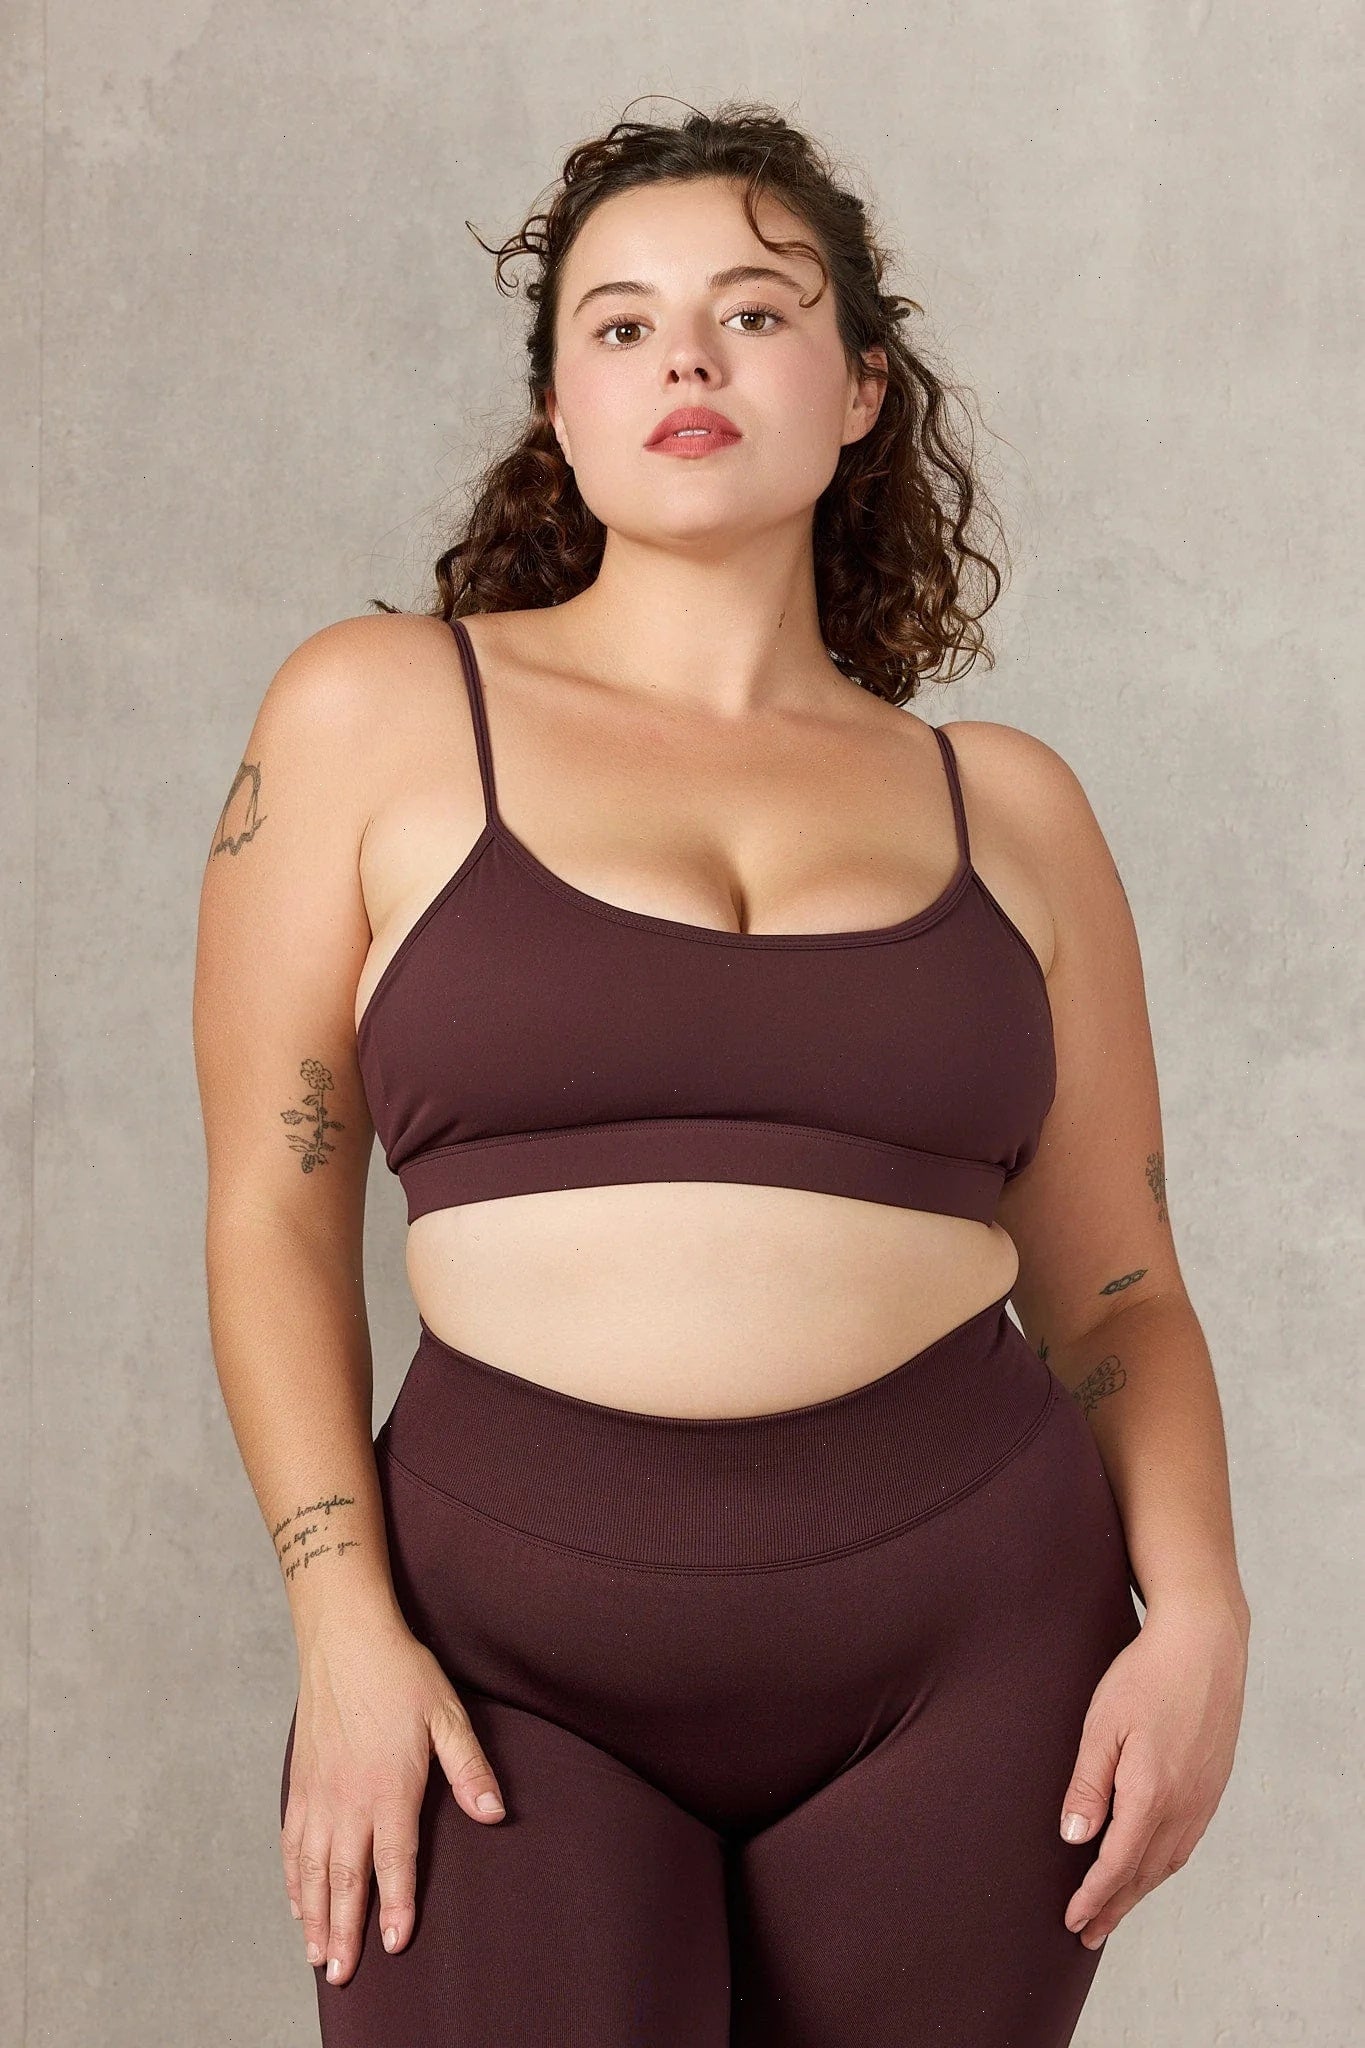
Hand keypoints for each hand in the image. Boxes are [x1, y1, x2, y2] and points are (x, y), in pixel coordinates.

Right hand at [280, 1617, 506, 1984]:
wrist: (344, 1638)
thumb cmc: (401, 1673)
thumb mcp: (447, 1714)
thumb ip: (469, 1769)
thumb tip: (495, 1815)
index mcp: (389, 1788)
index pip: (394, 1862)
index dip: (396, 1906)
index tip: (395, 1945)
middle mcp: (348, 1800)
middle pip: (345, 1878)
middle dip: (344, 1930)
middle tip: (341, 1974)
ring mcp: (318, 1793)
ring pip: (312, 1869)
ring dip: (313, 1914)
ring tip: (315, 1955)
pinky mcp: (300, 1782)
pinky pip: (291, 1842)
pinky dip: (292, 1878)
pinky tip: (296, 1901)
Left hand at [1057, 1596, 1249, 1948]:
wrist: (1205, 1644)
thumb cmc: (1146, 1675)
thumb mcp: (1103, 1725)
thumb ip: (1088, 1785)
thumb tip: (1074, 1839)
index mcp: (1152, 1794)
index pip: (1118, 1864)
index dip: (1094, 1896)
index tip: (1074, 1920)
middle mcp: (1184, 1805)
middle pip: (1145, 1873)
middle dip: (1115, 1906)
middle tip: (1089, 1934)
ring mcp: (1204, 1797)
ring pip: (1169, 1861)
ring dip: (1140, 1891)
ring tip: (1114, 1910)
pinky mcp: (1214, 1784)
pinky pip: (1187, 1841)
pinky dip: (1163, 1864)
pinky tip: (1150, 1866)